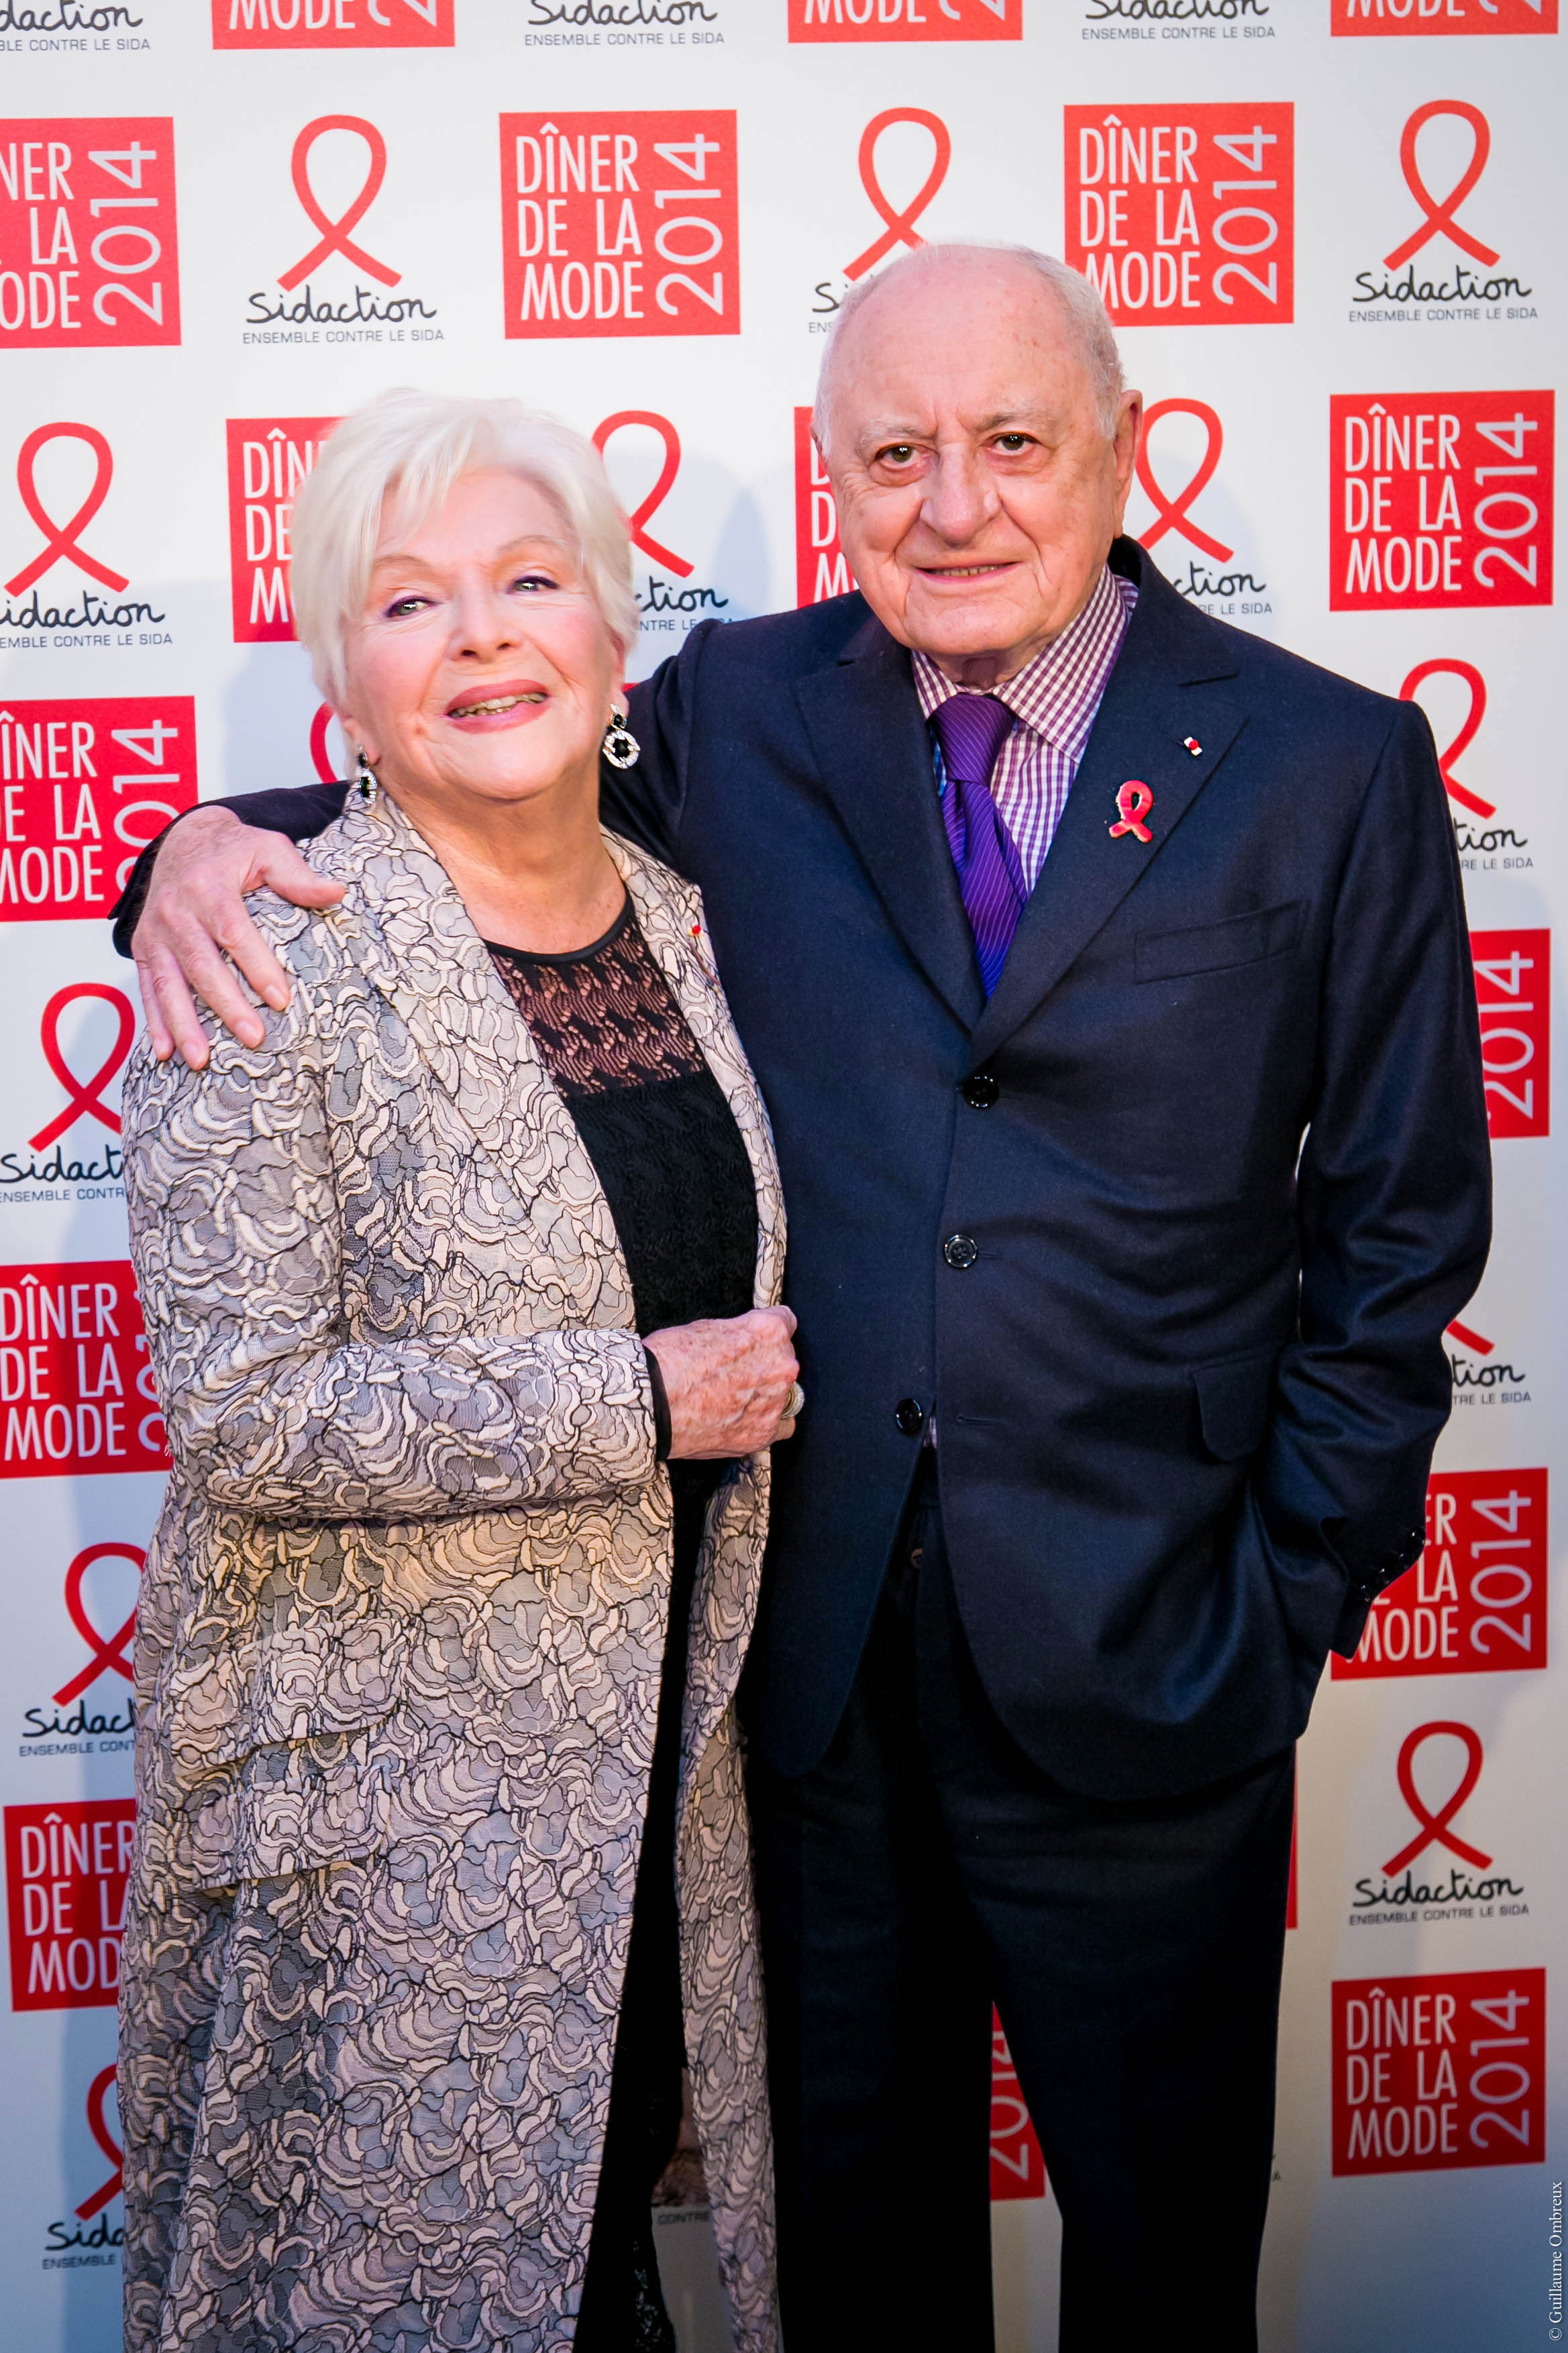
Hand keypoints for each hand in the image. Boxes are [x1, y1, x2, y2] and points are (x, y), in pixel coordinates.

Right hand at [133, 808, 346, 1069]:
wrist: (184, 840)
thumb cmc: (234, 850)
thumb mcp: (268, 849)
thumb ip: (297, 875)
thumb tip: (336, 892)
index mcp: (207, 886)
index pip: (233, 931)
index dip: (256, 966)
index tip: (280, 999)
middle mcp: (174, 911)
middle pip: (201, 964)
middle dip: (226, 1004)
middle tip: (253, 1037)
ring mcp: (155, 932)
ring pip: (168, 983)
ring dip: (184, 1024)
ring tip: (201, 1060)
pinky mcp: (144, 948)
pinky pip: (147, 988)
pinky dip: (155, 1021)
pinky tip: (164, 1052)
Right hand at [645, 1306, 800, 1458]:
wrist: (653, 1403)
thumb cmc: (671, 1361)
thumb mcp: (707, 1327)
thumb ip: (738, 1333)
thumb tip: (742, 1340)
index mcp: (769, 1332)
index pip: (786, 1322)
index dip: (764, 1331)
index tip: (756, 1339)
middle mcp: (781, 1366)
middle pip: (784, 1359)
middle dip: (764, 1363)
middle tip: (734, 1372)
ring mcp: (775, 1402)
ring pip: (784, 1394)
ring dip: (765, 1394)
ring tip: (732, 1399)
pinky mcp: (763, 1433)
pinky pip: (781, 1427)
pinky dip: (765, 1423)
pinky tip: (743, 1420)